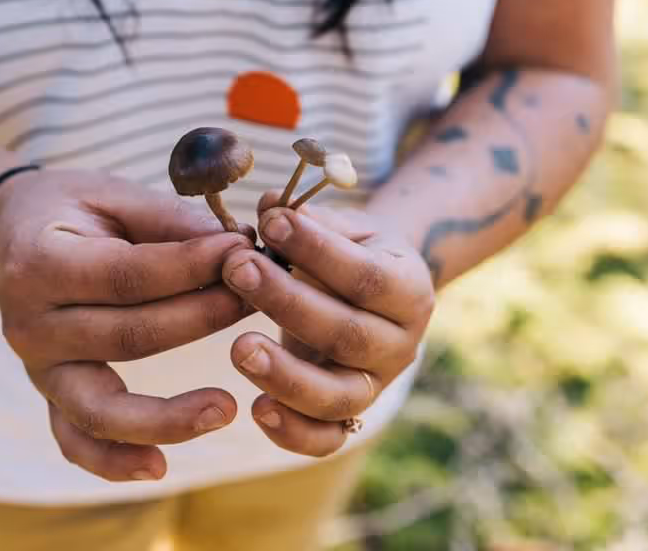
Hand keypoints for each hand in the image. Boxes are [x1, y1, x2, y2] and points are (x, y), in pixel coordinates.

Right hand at [0, 170, 254, 481]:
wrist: (12, 232)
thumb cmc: (74, 208)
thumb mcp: (114, 195)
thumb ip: (170, 221)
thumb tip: (238, 248)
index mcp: (39, 264)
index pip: (128, 276)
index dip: (192, 266)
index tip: (245, 252)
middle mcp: (29, 326)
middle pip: (127, 337)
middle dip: (201, 320)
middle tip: (260, 302)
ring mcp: (36, 369)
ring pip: (101, 406)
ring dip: (166, 414)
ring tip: (226, 409)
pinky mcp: (48, 396)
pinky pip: (76, 441)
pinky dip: (113, 462)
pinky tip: (159, 467)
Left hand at [220, 194, 434, 456]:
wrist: (375, 291)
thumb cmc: (349, 250)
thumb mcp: (341, 225)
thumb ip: (308, 219)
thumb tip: (270, 206)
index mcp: (409, 287)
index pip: (365, 275)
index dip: (318, 250)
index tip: (271, 223)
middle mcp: (402, 343)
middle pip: (348, 334)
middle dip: (288, 302)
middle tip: (237, 269)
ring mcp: (376, 384)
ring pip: (338, 395)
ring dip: (286, 374)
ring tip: (238, 347)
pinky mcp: (349, 415)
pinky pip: (325, 440)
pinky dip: (292, 432)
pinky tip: (255, 407)